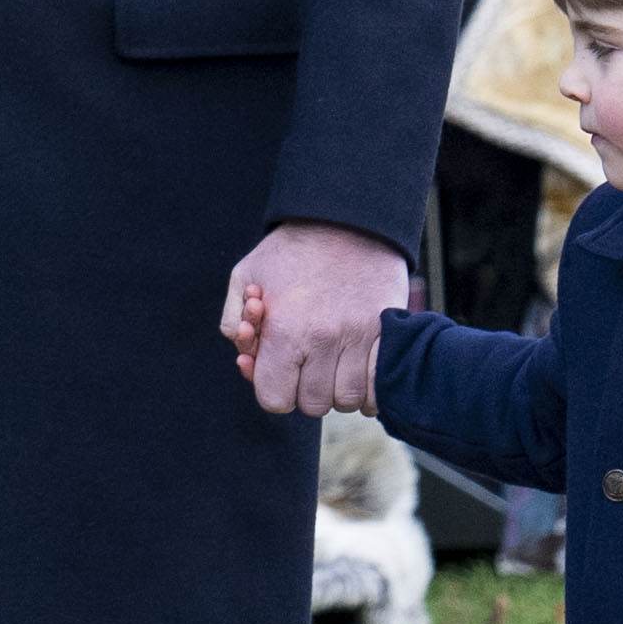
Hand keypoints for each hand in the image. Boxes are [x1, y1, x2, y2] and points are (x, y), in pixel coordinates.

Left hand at [223, 222, 407, 417]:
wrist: (347, 219)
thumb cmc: (291, 250)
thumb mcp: (245, 275)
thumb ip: (234, 322)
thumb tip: (245, 357)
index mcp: (285, 332)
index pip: (276, 399)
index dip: (273, 389)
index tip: (279, 373)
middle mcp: (323, 341)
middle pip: (313, 404)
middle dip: (305, 389)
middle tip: (306, 363)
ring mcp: (360, 338)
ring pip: (349, 399)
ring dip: (338, 389)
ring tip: (332, 362)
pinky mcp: (388, 332)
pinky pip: (380, 386)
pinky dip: (370, 388)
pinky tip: (358, 369)